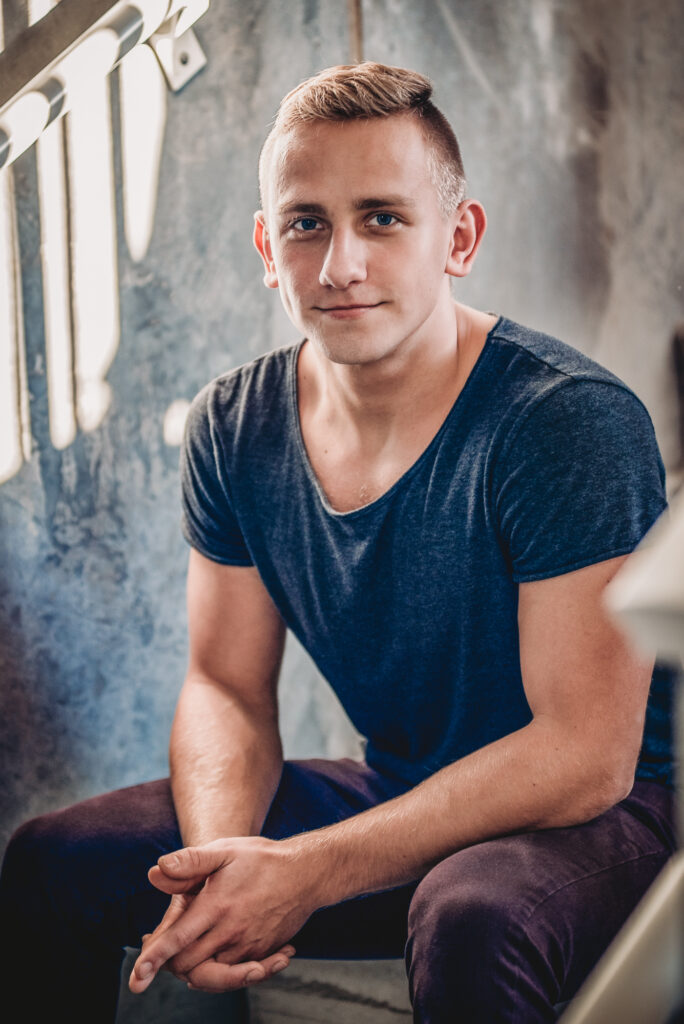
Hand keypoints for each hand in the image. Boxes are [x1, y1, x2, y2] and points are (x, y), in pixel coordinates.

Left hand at [129, 836, 318, 993]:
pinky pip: (235, 975)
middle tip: (159, 950)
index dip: (153, 959)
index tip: (136, 979)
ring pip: (211, 977)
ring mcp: (248, 946)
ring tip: (186, 956)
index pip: (177, 940)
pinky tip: (216, 955)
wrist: (308, 873)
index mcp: (216, 906)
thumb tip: (155, 871)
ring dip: (194, 971)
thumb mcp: (225, 850)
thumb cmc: (261, 858)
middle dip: (169, 965)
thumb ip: (190, 861)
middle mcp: (231, 932)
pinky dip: (221, 972)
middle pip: (188, 967)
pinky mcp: (262, 953)